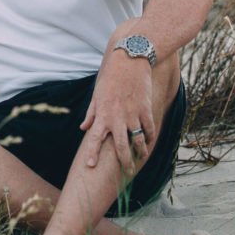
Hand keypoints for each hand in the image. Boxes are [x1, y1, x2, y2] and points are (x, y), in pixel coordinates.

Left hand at [79, 54, 153, 174]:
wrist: (129, 61)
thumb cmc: (110, 78)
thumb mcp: (96, 95)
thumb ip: (91, 114)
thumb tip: (84, 128)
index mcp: (103, 115)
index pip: (95, 139)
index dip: (92, 154)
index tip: (90, 166)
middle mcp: (117, 118)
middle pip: (121, 147)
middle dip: (124, 162)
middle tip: (127, 173)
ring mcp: (133, 115)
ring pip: (138, 141)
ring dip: (140, 152)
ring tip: (141, 158)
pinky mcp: (146, 109)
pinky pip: (150, 129)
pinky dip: (150, 137)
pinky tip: (150, 142)